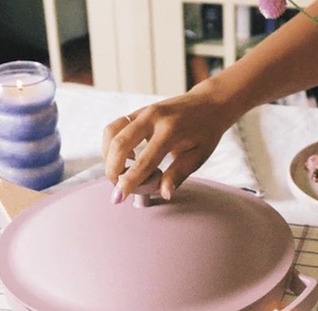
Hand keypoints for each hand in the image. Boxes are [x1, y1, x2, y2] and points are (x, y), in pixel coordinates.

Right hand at [102, 89, 236, 201]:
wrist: (209, 103)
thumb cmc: (206, 133)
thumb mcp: (198, 156)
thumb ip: (178, 174)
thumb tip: (164, 194)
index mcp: (170, 131)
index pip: (144, 161)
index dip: (128, 182)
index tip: (117, 199)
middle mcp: (152, 117)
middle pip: (119, 145)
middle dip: (113, 171)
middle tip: (120, 188)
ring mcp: (142, 111)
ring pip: (111, 134)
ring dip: (108, 158)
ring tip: (123, 173)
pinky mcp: (137, 112)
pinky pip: (113, 128)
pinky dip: (112, 146)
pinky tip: (127, 158)